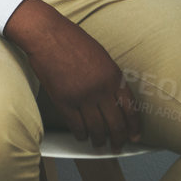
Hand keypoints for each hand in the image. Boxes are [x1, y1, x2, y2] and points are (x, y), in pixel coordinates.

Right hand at [5, 0, 139, 149]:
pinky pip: (76, 125)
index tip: (133, 137)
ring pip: (96, 128)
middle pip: (115, 123)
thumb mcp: (101, 56)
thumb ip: (110, 78)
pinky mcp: (63, 100)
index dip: (133, 127)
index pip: (130, 109)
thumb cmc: (71, 40)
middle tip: (117, 146)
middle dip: (118, 139)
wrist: (46, 34)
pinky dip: (80, 134)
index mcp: (114, 77)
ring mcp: (82, 96)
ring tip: (98, 144)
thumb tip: (114, 97)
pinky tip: (81, 136)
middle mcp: (101, 89)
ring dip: (99, 140)